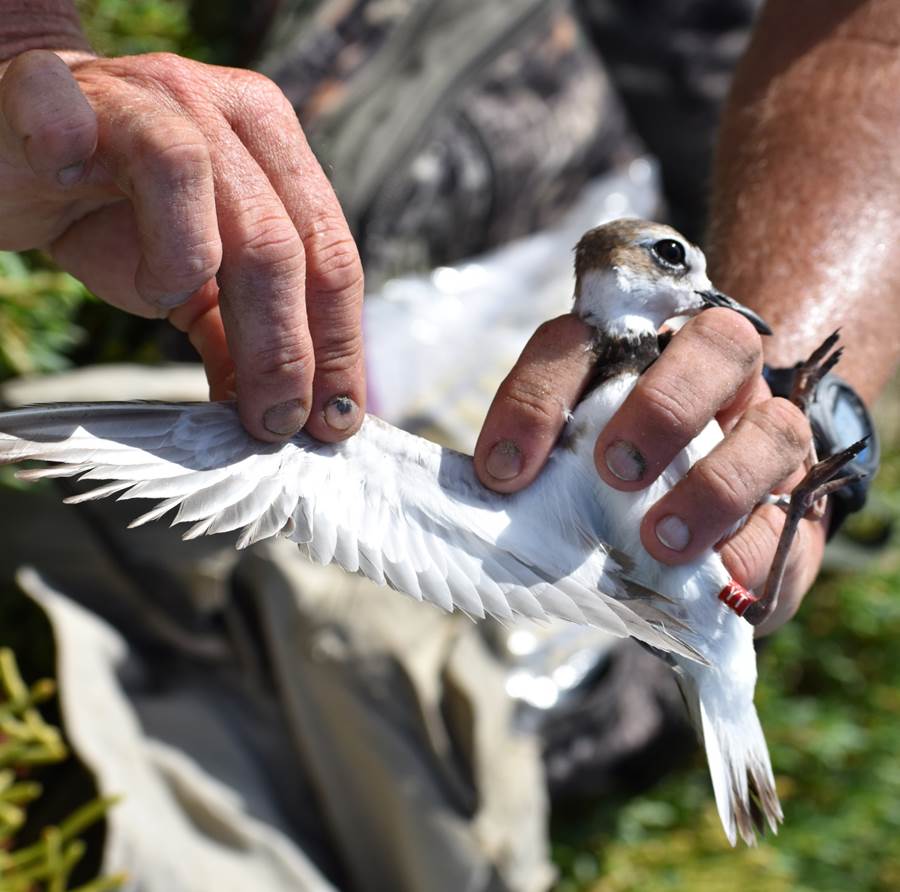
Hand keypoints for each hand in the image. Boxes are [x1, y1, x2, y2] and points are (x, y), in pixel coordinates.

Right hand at [0, 49, 364, 442]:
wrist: (8, 147)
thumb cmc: (110, 214)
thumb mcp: (190, 284)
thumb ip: (236, 338)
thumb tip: (280, 416)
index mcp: (276, 154)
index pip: (332, 257)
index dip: (339, 345)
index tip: (334, 418)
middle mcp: (231, 117)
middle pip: (284, 247)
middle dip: (286, 351)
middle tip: (274, 422)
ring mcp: (156, 99)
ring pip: (213, 198)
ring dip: (205, 286)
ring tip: (166, 308)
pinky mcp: (69, 93)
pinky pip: (104, 135)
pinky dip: (105, 183)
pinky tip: (100, 224)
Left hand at [474, 308, 824, 633]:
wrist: (700, 542)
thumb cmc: (615, 494)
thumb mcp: (570, 470)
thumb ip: (543, 471)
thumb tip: (499, 496)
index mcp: (637, 353)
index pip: (582, 341)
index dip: (539, 397)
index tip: (503, 471)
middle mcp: (713, 378)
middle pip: (717, 341)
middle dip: (663, 407)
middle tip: (616, 471)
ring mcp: (766, 435)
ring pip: (773, 425)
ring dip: (714, 484)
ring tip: (663, 538)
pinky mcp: (799, 503)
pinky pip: (793, 513)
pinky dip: (749, 546)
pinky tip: (714, 573)